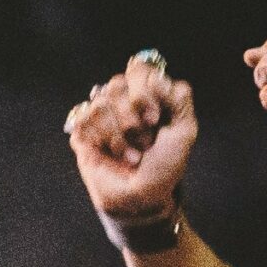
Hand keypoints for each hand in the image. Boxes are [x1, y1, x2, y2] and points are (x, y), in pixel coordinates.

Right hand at [66, 53, 197, 219]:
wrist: (143, 196)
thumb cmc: (165, 165)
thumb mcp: (185, 130)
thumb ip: (179, 97)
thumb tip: (155, 76)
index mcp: (147, 96)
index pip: (138, 69)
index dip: (145, 89)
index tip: (156, 118)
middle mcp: (122, 102)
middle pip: (117, 84)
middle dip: (133, 114)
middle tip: (146, 138)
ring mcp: (100, 116)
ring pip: (100, 103)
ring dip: (121, 135)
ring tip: (132, 154)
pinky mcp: (82, 133)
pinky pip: (84, 120)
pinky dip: (104, 141)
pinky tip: (113, 156)